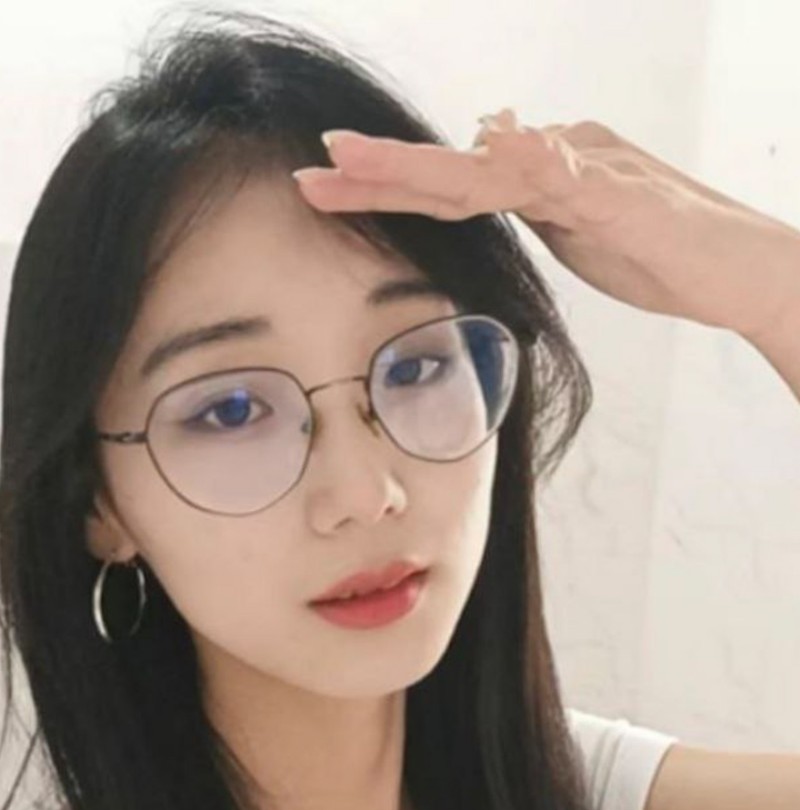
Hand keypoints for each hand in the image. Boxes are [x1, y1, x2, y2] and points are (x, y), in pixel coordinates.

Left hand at [292, 108, 799, 343]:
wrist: (738, 268)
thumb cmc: (661, 253)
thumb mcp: (579, 235)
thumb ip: (535, 208)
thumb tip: (491, 176)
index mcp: (541, 176)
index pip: (450, 182)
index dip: (386, 185)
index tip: (325, 188)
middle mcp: (557, 160)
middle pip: (454, 168)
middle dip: (380, 170)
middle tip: (314, 167)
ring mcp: (589, 174)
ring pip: (491, 167)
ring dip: (422, 164)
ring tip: (360, 158)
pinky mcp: (623, 200)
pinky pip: (569, 180)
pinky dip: (529, 163)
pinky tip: (487, 149)